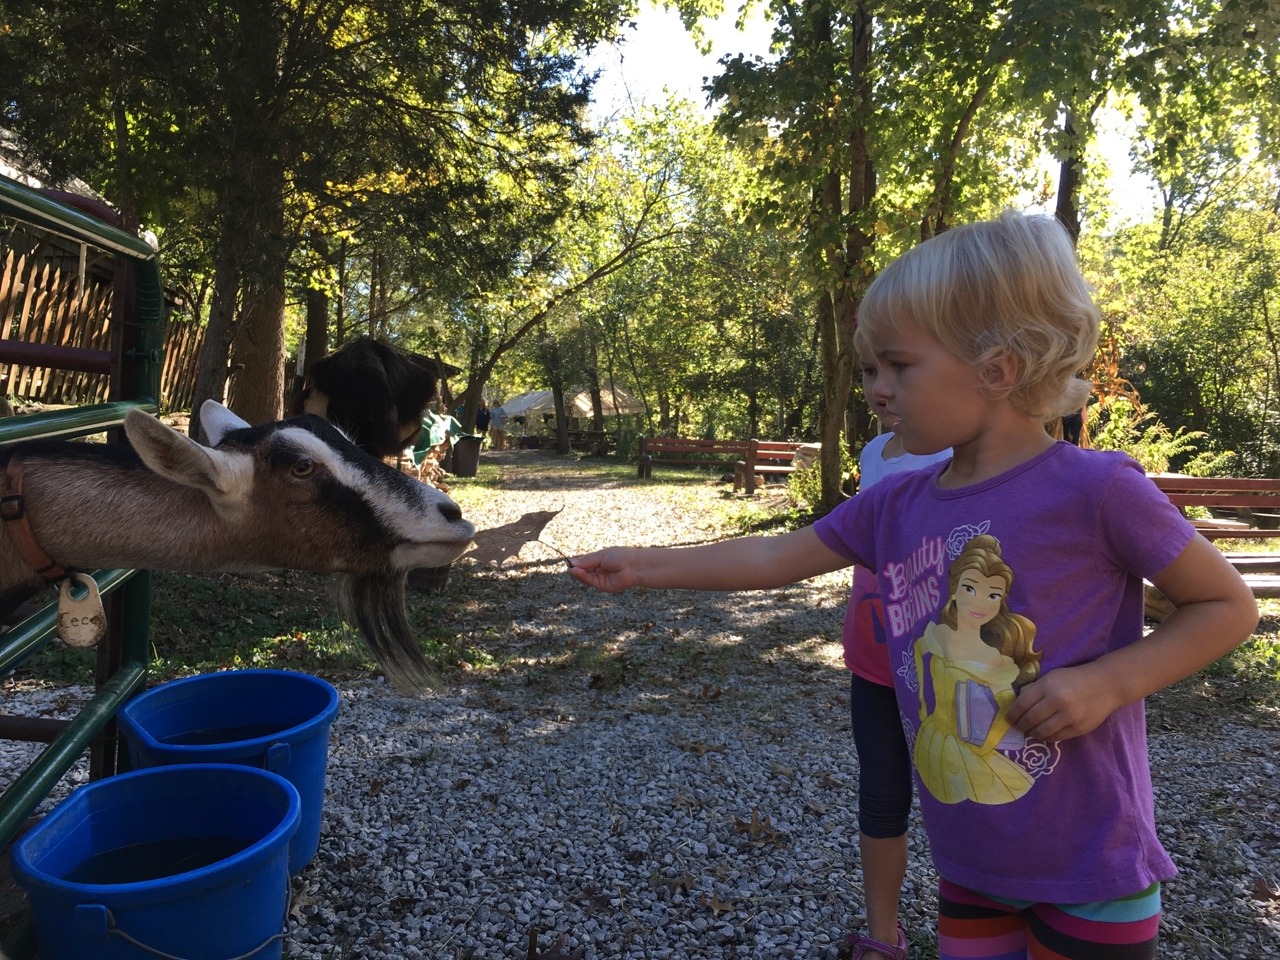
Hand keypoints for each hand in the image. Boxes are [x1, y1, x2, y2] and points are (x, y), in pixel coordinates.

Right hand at [567, 548, 639, 592]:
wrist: (633, 566)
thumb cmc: (620, 556)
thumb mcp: (601, 556)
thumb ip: (587, 560)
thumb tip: (573, 562)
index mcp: (600, 560)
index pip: (585, 562)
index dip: (577, 562)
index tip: (568, 561)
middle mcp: (600, 570)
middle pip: (584, 571)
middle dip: (576, 569)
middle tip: (568, 566)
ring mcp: (601, 578)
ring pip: (585, 577)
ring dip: (577, 574)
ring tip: (571, 569)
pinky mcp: (603, 586)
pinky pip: (590, 582)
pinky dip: (582, 577)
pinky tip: (577, 572)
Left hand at [1004, 661, 1118, 741]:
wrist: (1106, 685)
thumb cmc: (1074, 679)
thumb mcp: (1052, 677)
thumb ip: (1035, 688)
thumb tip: (1017, 702)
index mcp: (1048, 686)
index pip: (1023, 703)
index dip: (1013, 713)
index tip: (1008, 718)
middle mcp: (1058, 701)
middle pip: (1031, 719)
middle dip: (1020, 725)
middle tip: (1017, 727)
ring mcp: (1070, 716)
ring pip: (1042, 731)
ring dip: (1032, 733)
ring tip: (1029, 731)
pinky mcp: (1079, 728)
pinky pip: (1057, 737)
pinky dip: (1046, 737)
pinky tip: (1043, 733)